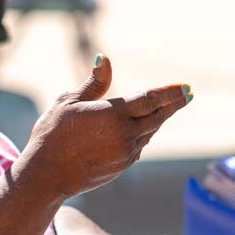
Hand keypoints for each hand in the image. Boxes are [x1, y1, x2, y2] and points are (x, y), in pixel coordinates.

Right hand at [19, 55, 191, 200]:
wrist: (46, 175)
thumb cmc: (52, 134)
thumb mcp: (69, 102)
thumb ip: (94, 83)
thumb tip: (105, 59)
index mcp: (114, 114)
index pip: (150, 99)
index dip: (170, 92)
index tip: (186, 87)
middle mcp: (125, 134)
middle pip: (158, 116)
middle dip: (173, 105)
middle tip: (187, 95)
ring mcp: (125, 153)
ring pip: (149, 132)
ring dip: (158, 120)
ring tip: (164, 110)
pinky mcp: (121, 167)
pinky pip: (138, 147)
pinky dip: (143, 135)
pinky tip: (141, 130)